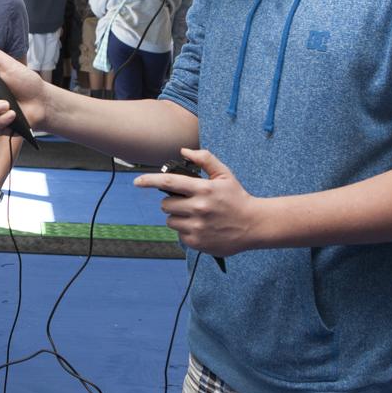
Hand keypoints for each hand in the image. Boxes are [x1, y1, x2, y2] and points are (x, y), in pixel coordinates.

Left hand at [135, 147, 257, 256]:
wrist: (254, 225)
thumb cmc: (237, 198)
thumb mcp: (224, 175)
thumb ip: (205, 159)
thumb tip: (184, 151)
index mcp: (203, 189)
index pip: (169, 182)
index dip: (149, 180)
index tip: (137, 181)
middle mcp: (198, 208)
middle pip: (166, 204)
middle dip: (172, 202)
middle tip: (187, 202)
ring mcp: (197, 226)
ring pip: (170, 220)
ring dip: (178, 217)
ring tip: (195, 216)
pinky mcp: (197, 242)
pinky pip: (180, 234)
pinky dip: (186, 231)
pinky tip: (201, 227)